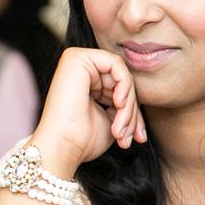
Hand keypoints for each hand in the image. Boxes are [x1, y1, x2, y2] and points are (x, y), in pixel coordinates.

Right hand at [30, 47, 145, 175]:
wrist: (64, 146)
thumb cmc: (82, 139)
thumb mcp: (111, 119)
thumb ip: (124, 104)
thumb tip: (140, 106)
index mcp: (84, 81)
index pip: (119, 88)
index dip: (132, 112)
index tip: (138, 137)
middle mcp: (79, 68)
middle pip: (122, 82)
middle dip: (132, 111)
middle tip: (131, 136)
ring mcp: (77, 60)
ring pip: (122, 76)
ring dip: (129, 105)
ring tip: (122, 129)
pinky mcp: (78, 58)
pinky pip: (117, 65)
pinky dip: (124, 87)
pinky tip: (118, 104)